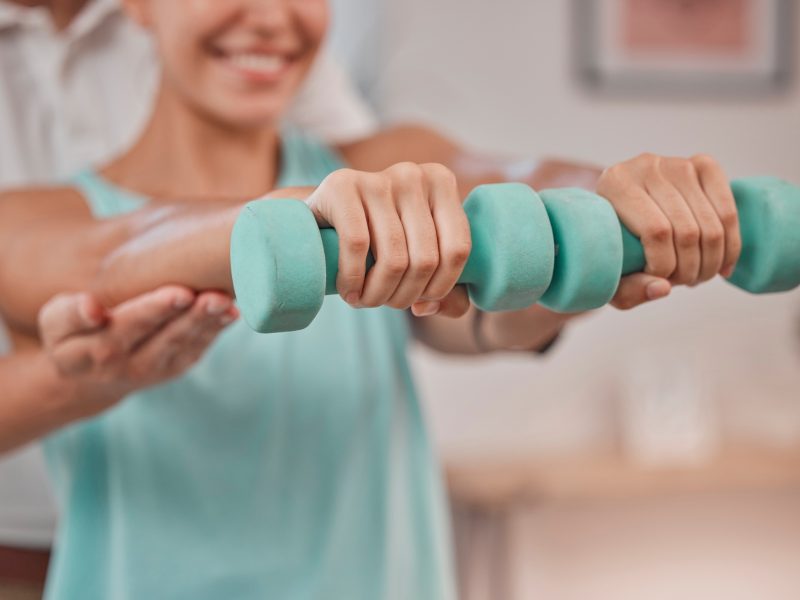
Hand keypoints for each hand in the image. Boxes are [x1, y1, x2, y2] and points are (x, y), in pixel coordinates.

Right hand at [38, 286, 237, 414]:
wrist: (93, 374)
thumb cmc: (74, 333)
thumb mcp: (56, 322)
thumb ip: (70, 313)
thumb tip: (92, 307)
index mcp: (91, 354)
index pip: (126, 328)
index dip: (153, 311)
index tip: (178, 292)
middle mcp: (128, 366)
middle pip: (165, 338)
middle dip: (191, 316)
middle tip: (213, 295)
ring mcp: (159, 368)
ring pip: (187, 343)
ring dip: (210, 322)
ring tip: (226, 300)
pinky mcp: (180, 364)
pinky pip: (201, 345)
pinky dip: (217, 328)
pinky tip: (232, 310)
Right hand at [304, 163, 472, 317]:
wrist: (320, 218)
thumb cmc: (377, 242)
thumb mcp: (417, 258)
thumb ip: (445, 291)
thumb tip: (428, 307)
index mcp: (441, 183)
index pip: (457, 249)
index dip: (439, 288)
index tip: (418, 301)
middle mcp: (413, 175)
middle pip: (425, 259)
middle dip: (404, 296)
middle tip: (385, 304)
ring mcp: (377, 178)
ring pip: (393, 258)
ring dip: (378, 294)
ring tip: (365, 302)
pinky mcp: (342, 186)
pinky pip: (357, 245)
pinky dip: (353, 279)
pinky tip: (348, 291)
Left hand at [596, 153, 740, 309]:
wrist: (616, 210)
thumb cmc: (610, 246)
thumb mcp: (609, 274)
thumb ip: (628, 290)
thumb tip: (664, 289)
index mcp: (614, 184)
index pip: (656, 231)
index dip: (665, 266)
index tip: (658, 280)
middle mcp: (645, 166)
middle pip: (686, 230)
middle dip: (689, 270)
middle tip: (680, 282)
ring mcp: (677, 163)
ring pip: (711, 225)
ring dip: (710, 263)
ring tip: (695, 277)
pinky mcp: (703, 165)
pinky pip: (729, 211)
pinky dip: (730, 247)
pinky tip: (720, 267)